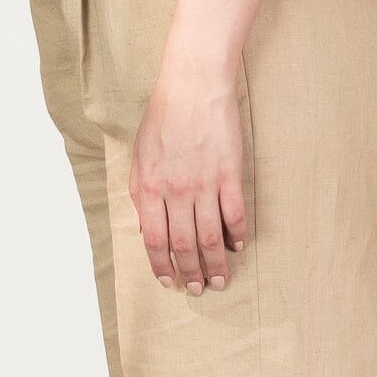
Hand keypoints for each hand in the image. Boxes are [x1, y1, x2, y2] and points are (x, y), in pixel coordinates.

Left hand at [130, 47, 247, 294]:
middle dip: (190, 272)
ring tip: (219, 280)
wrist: (193, 86)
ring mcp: (204, 183)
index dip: (161, 265)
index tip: (168, 281)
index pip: (154, 239)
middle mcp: (175, 191)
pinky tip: (238, 246)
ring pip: (210, 236)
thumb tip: (146, 227)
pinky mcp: (229, 173)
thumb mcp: (139, 156)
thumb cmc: (163, 117)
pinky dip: (236, 234)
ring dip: (215, 263)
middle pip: (183, 244)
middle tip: (197, 290)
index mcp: (149, 187)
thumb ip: (140, 193)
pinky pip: (234, 213)